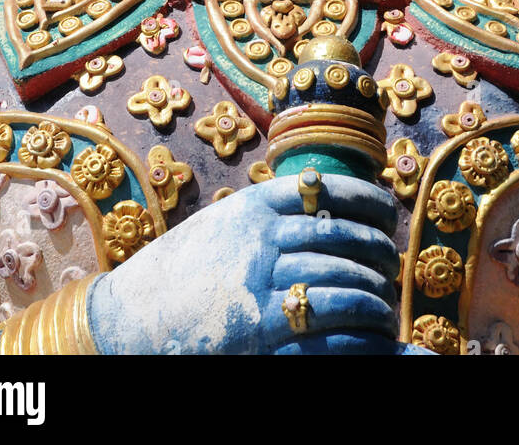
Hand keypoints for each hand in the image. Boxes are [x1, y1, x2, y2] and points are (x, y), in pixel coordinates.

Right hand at [88, 173, 405, 354]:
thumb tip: (312, 204)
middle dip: (377, 249)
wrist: (127, 320)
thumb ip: (261, 215)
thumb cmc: (175, 275)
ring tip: (386, 300)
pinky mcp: (260, 325)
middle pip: (342, 233)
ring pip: (343, 274)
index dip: (366, 199)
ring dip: (375, 289)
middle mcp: (259, 235)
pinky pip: (329, 317)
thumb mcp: (218, 226)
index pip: (326, 189)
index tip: (386, 211)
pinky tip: (375, 329)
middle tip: (391, 262)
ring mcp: (259, 279)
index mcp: (251, 205)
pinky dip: (361, 323)